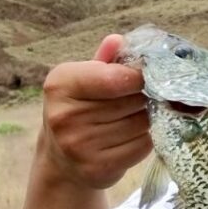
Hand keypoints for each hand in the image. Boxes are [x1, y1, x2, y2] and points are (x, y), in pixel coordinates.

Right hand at [37, 34, 151, 188]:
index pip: (116, 77)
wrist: (62, 162)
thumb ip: (105, 60)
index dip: (139, 76)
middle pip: (134, 99)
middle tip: (136, 99)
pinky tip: (129, 137)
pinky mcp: (97, 168)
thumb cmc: (80, 110)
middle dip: (144, 97)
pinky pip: (143, 145)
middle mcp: (65, 116)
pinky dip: (145, 139)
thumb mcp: (85, 79)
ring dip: (147, 118)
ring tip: (130, 118)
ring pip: (142, 122)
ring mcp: (79, 145)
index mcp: (60, 84)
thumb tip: (119, 40)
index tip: (145, 76)